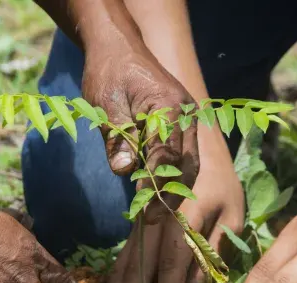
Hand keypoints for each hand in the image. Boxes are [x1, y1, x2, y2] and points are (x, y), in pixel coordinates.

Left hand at [82, 40, 197, 222]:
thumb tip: (125, 171)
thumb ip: (118, 137)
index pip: (167, 155)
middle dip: (171, 195)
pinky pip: (184, 156)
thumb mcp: (106, 104)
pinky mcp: (184, 125)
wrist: (119, 48)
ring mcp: (189, 120)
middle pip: (187, 165)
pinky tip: (159, 194)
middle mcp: (187, 115)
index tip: (143, 206)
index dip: (155, 184)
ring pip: (190, 164)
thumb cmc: (109, 73)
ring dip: (175, 191)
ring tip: (156, 214)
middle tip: (151, 219)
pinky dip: (174, 178)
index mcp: (170, 107)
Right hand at [106, 130, 243, 282]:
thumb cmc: (221, 185)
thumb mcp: (231, 214)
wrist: (195, 148)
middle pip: (143, 262)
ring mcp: (143, 220)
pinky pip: (125, 252)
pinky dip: (118, 275)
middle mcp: (158, 219)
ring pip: (129, 258)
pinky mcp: (137, 223)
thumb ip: (215, 249)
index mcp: (186, 215)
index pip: (175, 259)